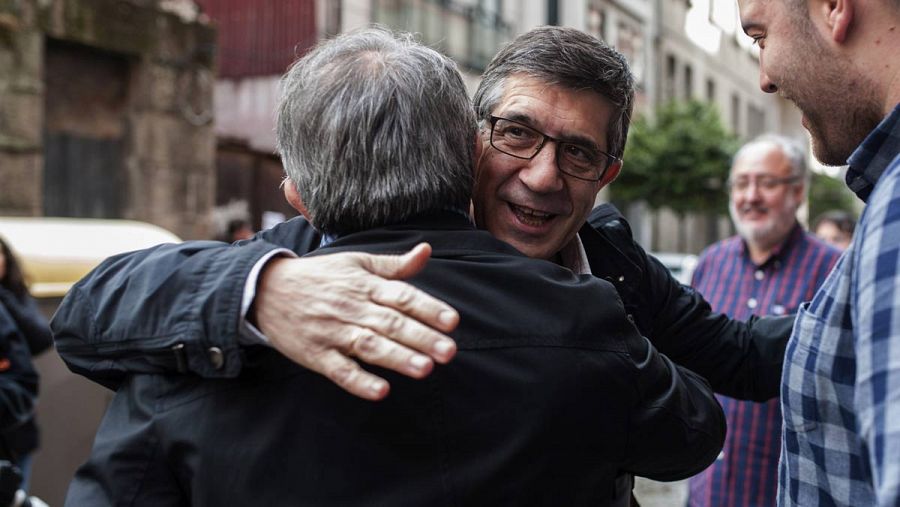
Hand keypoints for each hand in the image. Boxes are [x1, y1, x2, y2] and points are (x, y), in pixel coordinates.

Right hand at [254, 243, 458, 400]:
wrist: (267, 289)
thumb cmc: (321, 276)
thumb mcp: (356, 262)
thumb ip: (394, 265)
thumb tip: (426, 251)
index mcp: (364, 284)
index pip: (402, 296)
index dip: (429, 308)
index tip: (453, 322)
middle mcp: (351, 307)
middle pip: (390, 323)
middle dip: (421, 338)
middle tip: (449, 351)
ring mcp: (333, 332)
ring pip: (369, 346)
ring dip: (397, 358)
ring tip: (425, 369)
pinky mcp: (315, 355)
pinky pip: (339, 370)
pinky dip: (359, 382)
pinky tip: (381, 391)